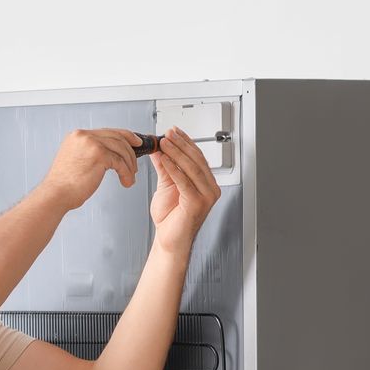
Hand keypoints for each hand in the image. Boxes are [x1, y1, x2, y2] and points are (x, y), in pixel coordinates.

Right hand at [39, 128, 139, 210]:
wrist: (56, 194)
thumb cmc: (64, 184)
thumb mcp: (74, 160)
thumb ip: (89, 152)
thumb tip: (109, 153)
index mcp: (77, 136)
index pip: (106, 131)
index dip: (124, 136)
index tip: (134, 141)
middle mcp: (84, 136)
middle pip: (117, 137)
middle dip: (131, 149)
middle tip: (137, 160)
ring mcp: (91, 144)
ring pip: (121, 149)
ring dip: (129, 164)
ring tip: (130, 175)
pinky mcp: (99, 155)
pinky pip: (120, 162)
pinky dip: (126, 173)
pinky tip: (126, 180)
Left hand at [148, 127, 221, 254]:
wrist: (168, 239)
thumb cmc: (169, 217)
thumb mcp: (166, 185)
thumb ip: (165, 167)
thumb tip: (159, 149)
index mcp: (206, 183)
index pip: (197, 157)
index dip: (185, 142)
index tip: (174, 131)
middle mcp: (210, 188)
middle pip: (196, 160)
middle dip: (181, 144)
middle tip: (168, 133)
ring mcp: (206, 196)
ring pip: (191, 168)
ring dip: (176, 153)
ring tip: (164, 142)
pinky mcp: (197, 203)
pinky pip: (184, 181)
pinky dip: (173, 168)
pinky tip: (164, 159)